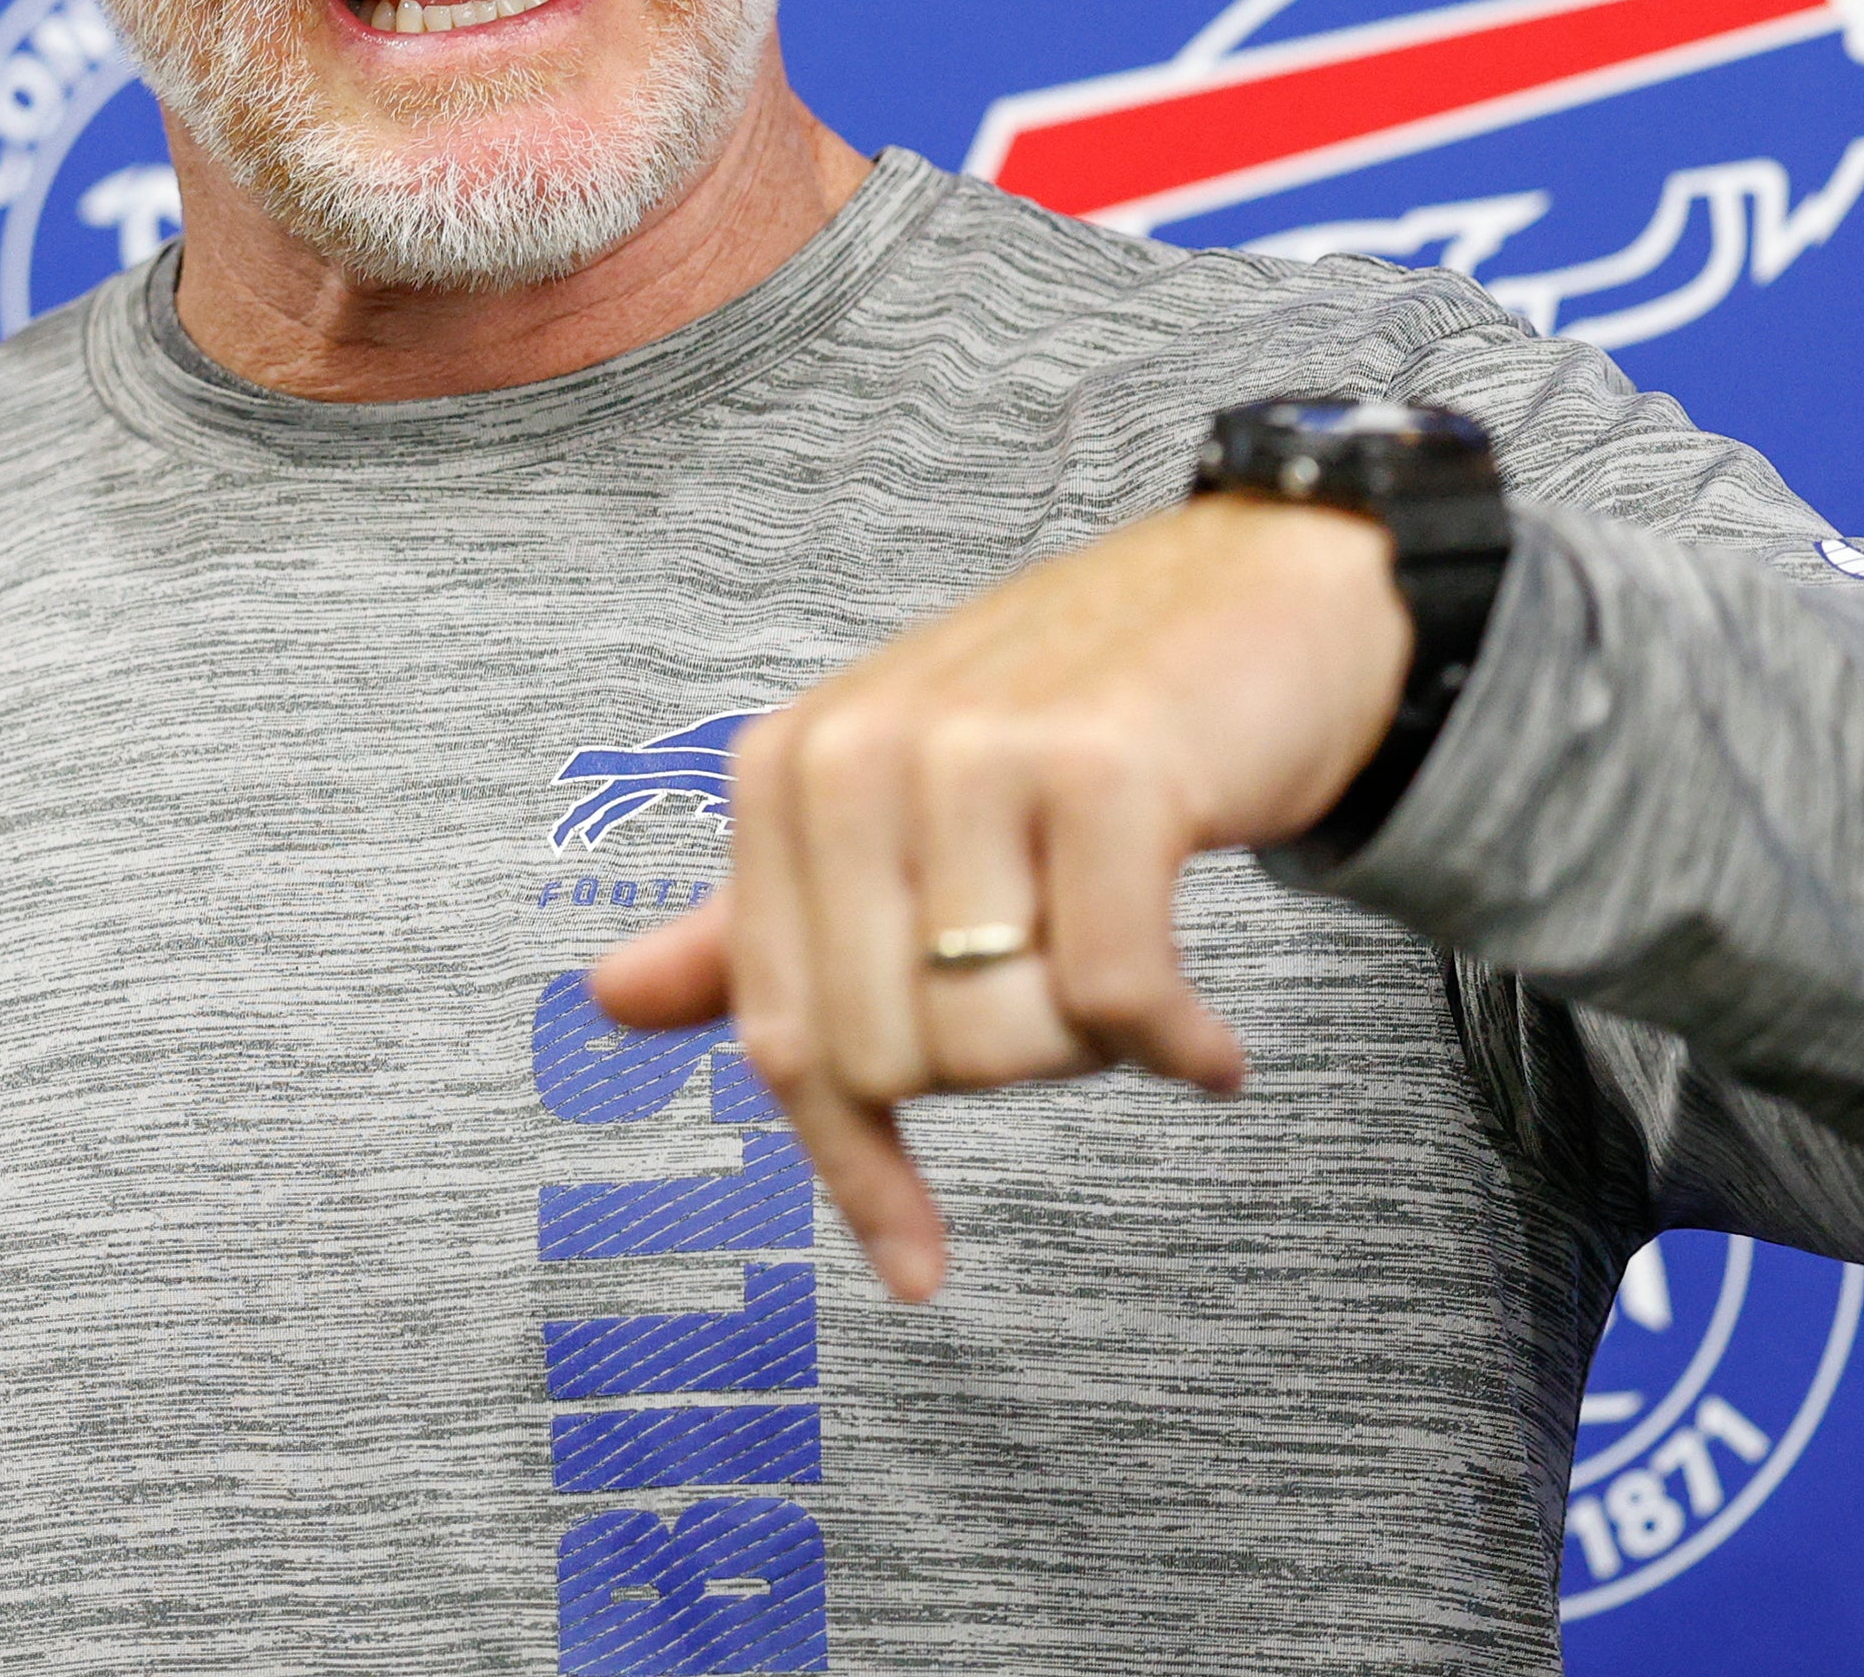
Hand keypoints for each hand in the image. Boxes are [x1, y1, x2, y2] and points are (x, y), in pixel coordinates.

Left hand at [585, 496, 1407, 1301]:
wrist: (1257, 597)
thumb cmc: (1069, 718)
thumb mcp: (892, 804)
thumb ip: (758, 919)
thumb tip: (606, 1000)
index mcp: (782, 771)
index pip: (787, 1038)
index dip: (856, 1170)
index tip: (916, 1266)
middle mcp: (858, 751)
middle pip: (893, 1057)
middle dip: (1000, 1073)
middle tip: (1077, 1009)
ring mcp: (976, 754)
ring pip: (1001, 1038)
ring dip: (1094, 1053)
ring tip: (1135, 973)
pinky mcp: (1107, 773)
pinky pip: (1117, 997)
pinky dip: (1175, 1049)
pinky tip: (1208, 1045)